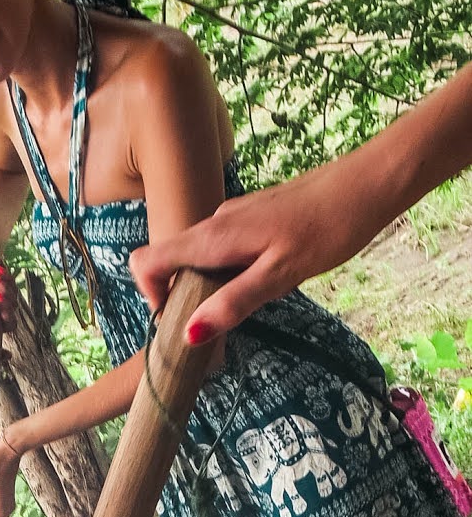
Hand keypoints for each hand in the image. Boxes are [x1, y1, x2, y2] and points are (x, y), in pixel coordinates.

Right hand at [130, 173, 337, 343]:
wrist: (369, 183)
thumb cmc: (329, 228)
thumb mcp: (279, 275)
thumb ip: (232, 303)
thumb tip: (189, 333)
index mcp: (214, 237)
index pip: (147, 261)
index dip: (150, 294)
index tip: (179, 319)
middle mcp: (216, 222)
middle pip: (172, 262)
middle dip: (186, 296)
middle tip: (227, 318)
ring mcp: (234, 216)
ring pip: (201, 256)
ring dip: (215, 284)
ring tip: (259, 296)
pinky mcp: (254, 216)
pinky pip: (225, 248)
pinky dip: (235, 269)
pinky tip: (273, 275)